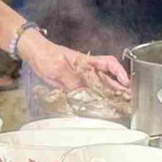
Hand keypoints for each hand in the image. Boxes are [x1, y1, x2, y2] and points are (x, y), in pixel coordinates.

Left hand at [16, 28, 130, 97]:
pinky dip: (93, 100)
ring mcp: (80, 78)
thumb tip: (81, 92)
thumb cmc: (46, 54)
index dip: (119, 72)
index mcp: (87, 61)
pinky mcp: (72, 85)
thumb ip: (70, 79)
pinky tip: (97, 107)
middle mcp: (86, 70)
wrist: (33, 54)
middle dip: (119, 87)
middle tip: (128, 98)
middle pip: (108, 77)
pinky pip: (86, 93)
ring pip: (99, 87)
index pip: (109, 63)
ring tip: (119, 104)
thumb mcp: (58, 66)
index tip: (125, 82)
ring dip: (109, 95)